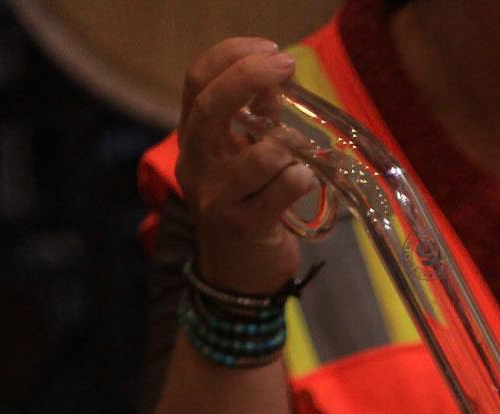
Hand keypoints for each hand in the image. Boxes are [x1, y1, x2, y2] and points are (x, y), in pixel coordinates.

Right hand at [176, 39, 316, 294]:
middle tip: (286, 66)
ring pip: (259, 154)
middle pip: (212, 105)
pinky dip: (302, 178)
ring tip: (302, 154)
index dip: (231, 56)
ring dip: (290, 144)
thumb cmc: (246, 210)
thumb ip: (256, 120)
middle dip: (251, 76)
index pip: (196, 81)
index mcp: (193, 140)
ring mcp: (216, 199)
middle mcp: (196, 165)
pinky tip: (306, 182)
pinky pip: (282, 190)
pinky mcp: (244, 227)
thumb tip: (276, 79)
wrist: (237, 279)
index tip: (269, 49)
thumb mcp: (243, 158)